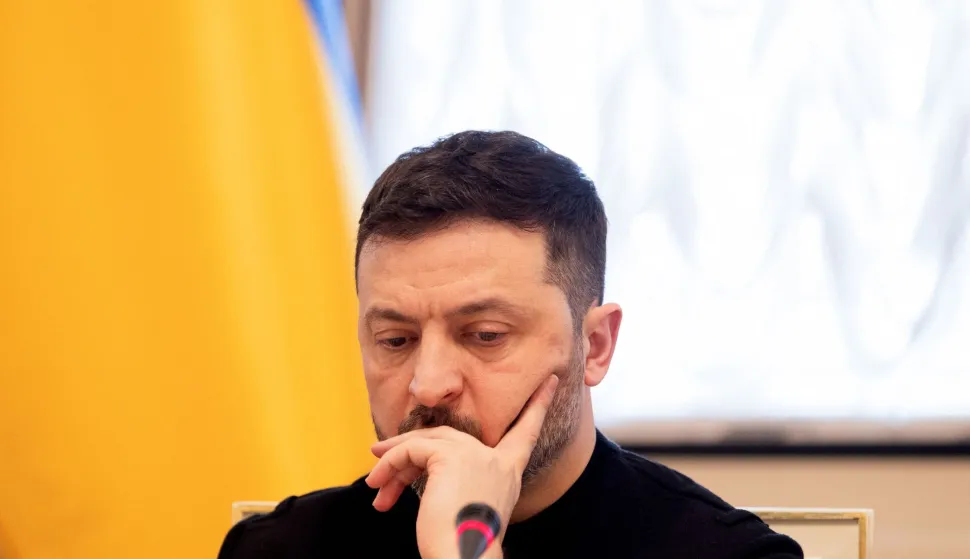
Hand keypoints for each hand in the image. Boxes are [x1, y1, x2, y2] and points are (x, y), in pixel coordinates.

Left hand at [365, 374, 559, 558]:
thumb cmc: (461, 545)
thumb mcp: (465, 506)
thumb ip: (457, 481)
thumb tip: (417, 469)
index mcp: (508, 472)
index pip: (526, 431)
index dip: (538, 404)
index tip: (552, 380)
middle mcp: (496, 460)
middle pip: (448, 436)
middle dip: (410, 447)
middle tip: (380, 456)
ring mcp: (475, 455)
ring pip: (424, 442)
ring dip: (393, 462)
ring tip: (375, 481)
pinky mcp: (450, 458)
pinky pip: (412, 450)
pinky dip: (390, 465)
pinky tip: (379, 485)